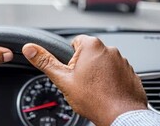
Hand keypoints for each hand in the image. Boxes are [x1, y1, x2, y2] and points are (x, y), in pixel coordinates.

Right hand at [22, 35, 146, 125]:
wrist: (121, 116)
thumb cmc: (94, 99)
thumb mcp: (63, 80)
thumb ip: (45, 61)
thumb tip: (29, 49)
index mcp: (92, 45)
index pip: (74, 42)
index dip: (69, 58)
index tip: (71, 71)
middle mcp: (109, 49)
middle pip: (89, 53)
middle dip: (83, 66)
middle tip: (81, 82)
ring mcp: (122, 60)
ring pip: (102, 63)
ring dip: (97, 72)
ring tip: (94, 89)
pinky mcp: (130, 72)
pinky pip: (115, 72)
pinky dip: (110, 79)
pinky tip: (106, 91)